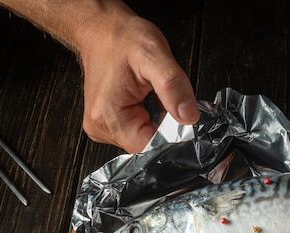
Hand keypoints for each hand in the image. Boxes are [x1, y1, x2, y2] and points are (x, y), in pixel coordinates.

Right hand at [78, 12, 199, 152]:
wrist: (102, 30)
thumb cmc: (123, 39)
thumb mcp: (154, 55)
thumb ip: (173, 87)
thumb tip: (189, 116)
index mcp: (108, 116)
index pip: (148, 146)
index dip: (170, 135)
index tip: (177, 115)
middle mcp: (101, 127)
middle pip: (146, 145)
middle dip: (164, 126)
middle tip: (164, 99)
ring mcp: (102, 127)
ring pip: (144, 139)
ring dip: (157, 122)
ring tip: (152, 96)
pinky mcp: (108, 124)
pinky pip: (138, 132)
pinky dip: (149, 120)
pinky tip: (147, 102)